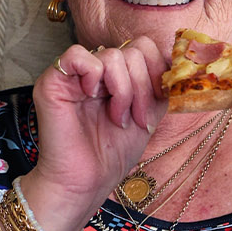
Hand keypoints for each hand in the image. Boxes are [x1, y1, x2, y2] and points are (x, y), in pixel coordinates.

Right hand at [27, 37, 169, 228]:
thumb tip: (178, 62)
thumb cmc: (111, 155)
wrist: (85, 183)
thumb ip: (160, 87)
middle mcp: (96, 71)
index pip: (144, 47)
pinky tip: (92, 98)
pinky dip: (94, 75)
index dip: (157, 72)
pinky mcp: (53, 80)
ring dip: (123, 90)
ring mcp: (74, 74)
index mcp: (117, 76)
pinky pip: (78, 55)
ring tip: (117, 118)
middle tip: (136, 119)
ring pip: (112, 55)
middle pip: (134, 50)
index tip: (155, 107)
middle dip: (143, 87)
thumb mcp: (149, 116)